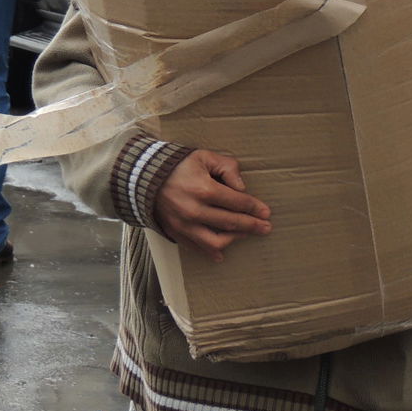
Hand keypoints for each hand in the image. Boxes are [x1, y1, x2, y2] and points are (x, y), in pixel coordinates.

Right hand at [154, 149, 271, 261]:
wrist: (145, 177)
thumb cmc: (178, 165)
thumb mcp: (204, 157)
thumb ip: (227, 168)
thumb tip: (242, 188)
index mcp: (204, 189)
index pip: (237, 202)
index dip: (254, 208)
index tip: (266, 212)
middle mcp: (195, 211)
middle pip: (231, 223)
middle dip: (252, 226)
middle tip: (266, 228)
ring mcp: (185, 225)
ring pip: (216, 242)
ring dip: (235, 239)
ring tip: (246, 234)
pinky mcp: (176, 233)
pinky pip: (197, 248)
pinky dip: (211, 252)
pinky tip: (222, 253)